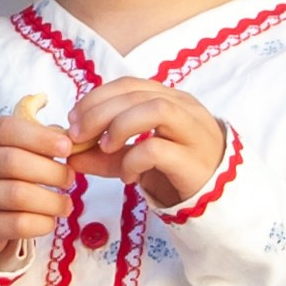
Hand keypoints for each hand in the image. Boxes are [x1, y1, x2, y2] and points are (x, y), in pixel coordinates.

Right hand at [0, 110, 74, 264]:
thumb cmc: (3, 177)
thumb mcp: (14, 151)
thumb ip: (40, 142)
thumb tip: (70, 139)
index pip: (7, 130)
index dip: (40, 137)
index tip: (67, 148)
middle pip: (13, 162)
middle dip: (50, 171)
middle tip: (70, 180)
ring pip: (16, 195)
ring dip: (50, 201)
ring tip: (65, 204)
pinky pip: (16, 224)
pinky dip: (41, 223)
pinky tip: (50, 221)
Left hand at [65, 80, 227, 210]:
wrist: (215, 200)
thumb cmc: (174, 172)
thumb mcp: (133, 160)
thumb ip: (103, 155)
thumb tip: (70, 154)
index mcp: (170, 100)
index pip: (129, 84)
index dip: (97, 98)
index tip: (74, 120)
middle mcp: (185, 109)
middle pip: (138, 94)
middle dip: (100, 112)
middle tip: (79, 135)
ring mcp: (193, 133)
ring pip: (155, 110)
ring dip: (120, 126)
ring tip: (105, 148)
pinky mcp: (194, 161)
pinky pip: (158, 149)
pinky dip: (133, 160)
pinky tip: (128, 176)